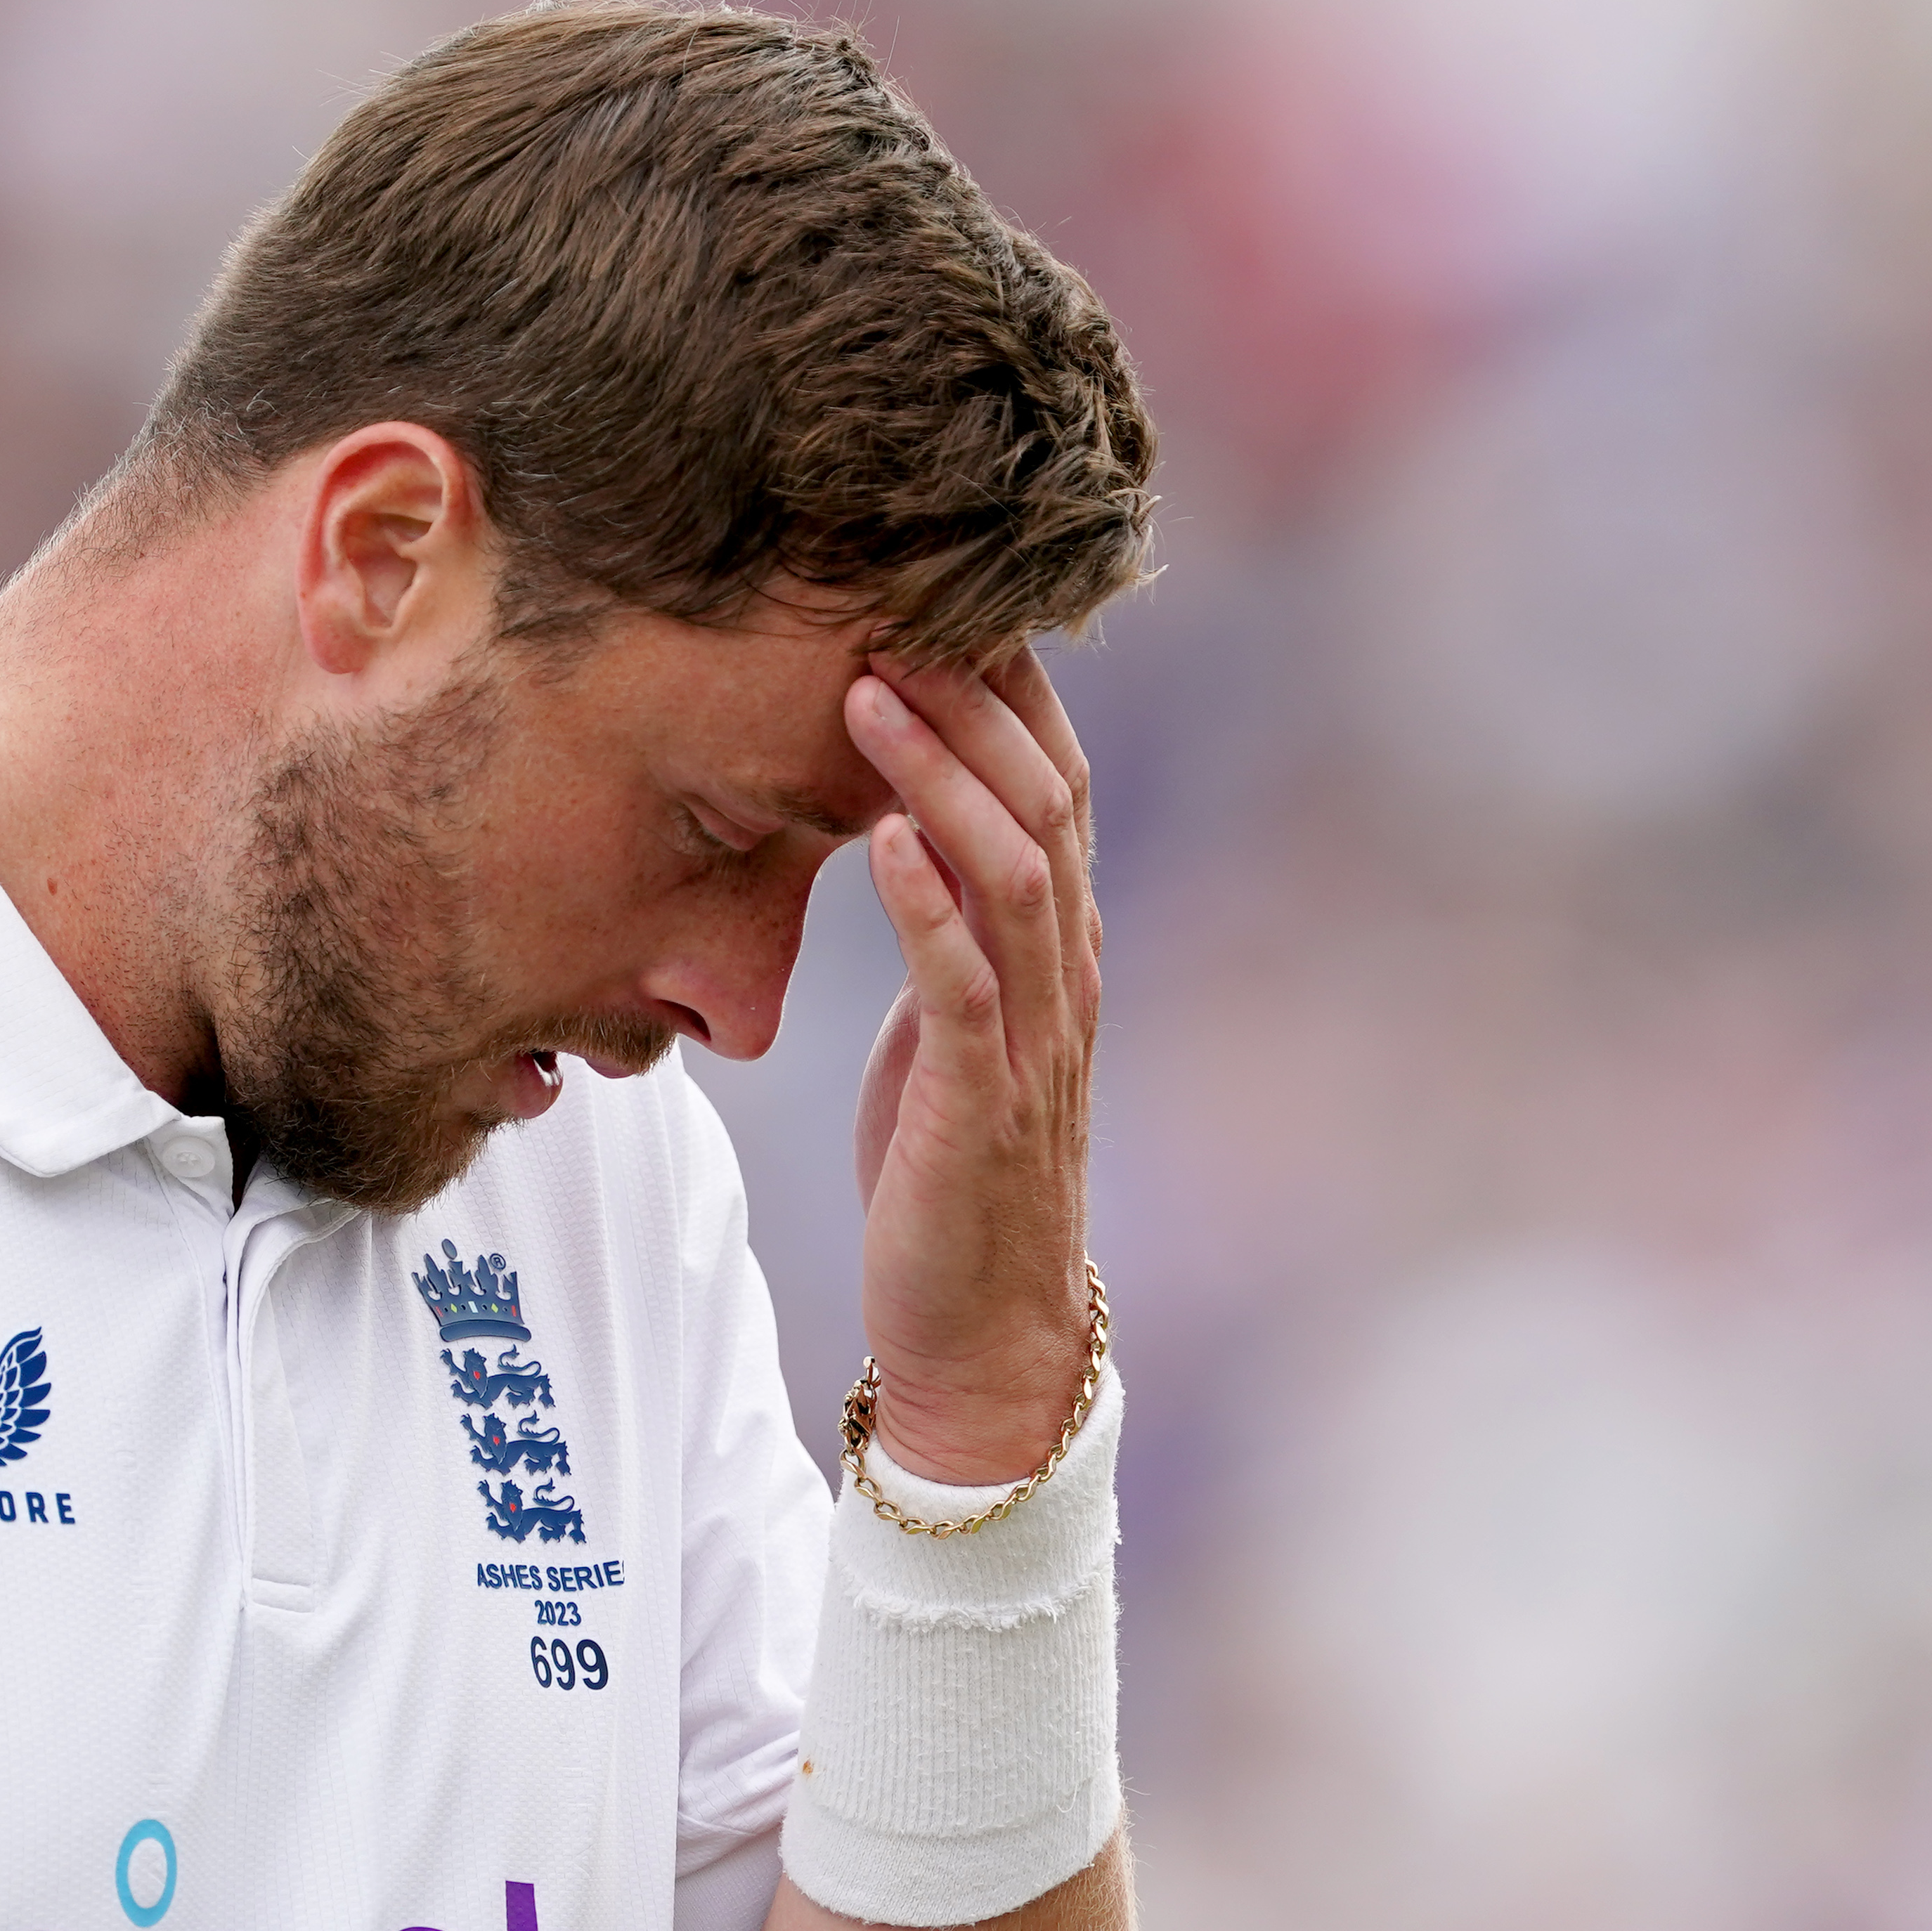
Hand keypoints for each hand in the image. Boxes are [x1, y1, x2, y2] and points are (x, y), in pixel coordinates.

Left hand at [842, 644, 1099, 1484]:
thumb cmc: (953, 1175)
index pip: (1055, 786)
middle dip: (973, 700)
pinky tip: (879, 839)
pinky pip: (962, 982)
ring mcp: (1034, 1039)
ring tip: (866, 695)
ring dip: (936, 776)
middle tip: (893, 609)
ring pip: (1008, 873)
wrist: (981, 1332)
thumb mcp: (953, 1029)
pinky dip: (923, 903)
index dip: (1009, 689)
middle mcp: (1065, 978)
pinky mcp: (980, 1101)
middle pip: (1044, 802)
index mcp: (1060, 951)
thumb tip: (902, 836)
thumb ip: (950, 937)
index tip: (941, 598)